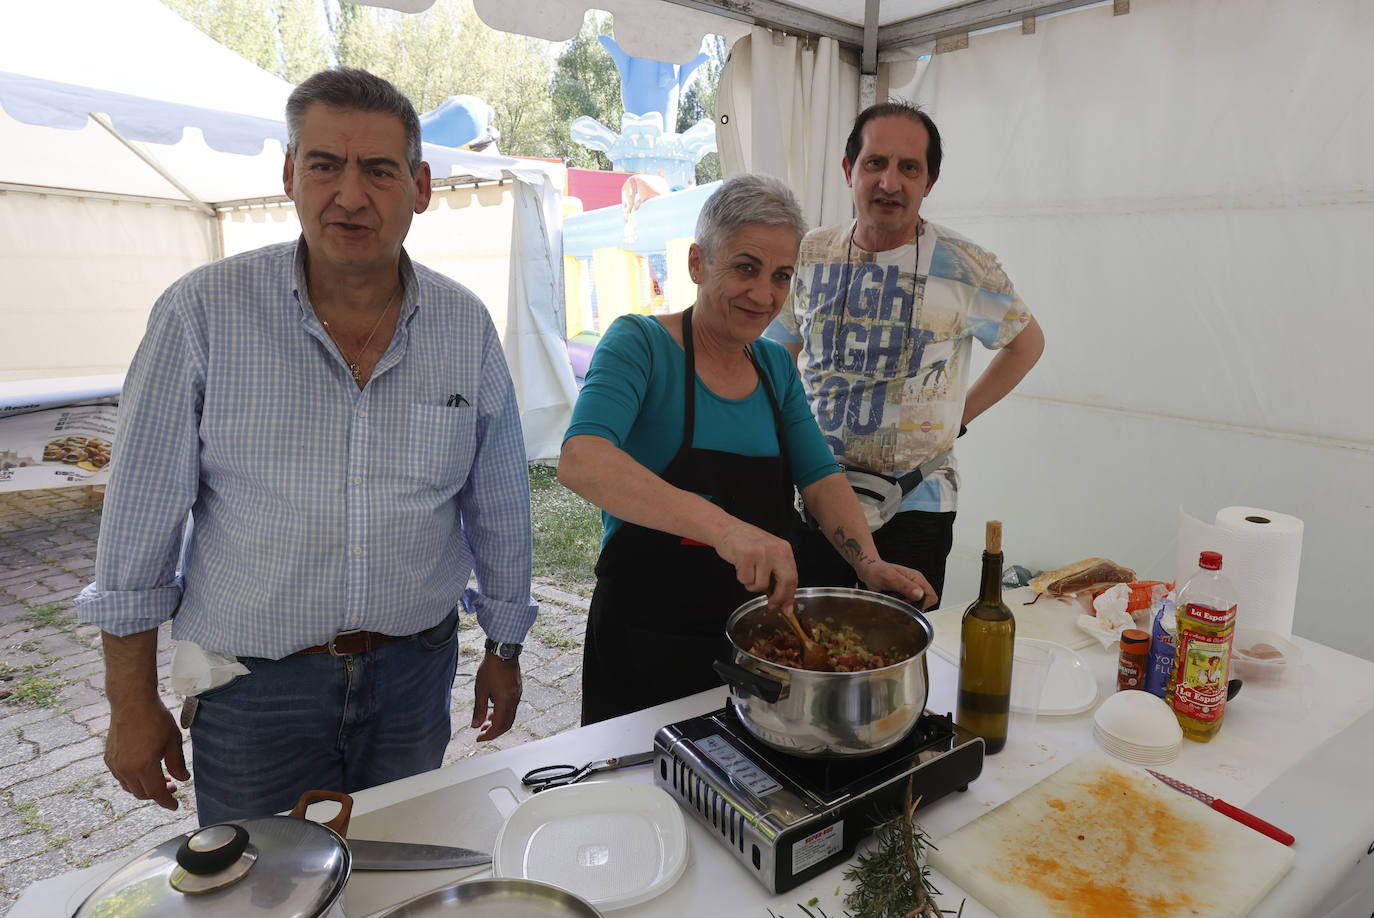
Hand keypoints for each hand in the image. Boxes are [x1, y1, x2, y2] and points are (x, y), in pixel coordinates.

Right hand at [105, 696, 188, 810]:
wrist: (131, 702)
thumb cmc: (155, 718)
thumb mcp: (173, 741)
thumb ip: (177, 764)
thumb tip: (182, 779)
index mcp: (143, 766)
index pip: (156, 793)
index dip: (167, 802)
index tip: (175, 806)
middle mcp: (126, 769)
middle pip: (142, 793)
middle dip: (158, 794)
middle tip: (172, 786)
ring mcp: (115, 764)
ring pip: (130, 787)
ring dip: (145, 787)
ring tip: (161, 778)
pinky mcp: (109, 758)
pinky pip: (121, 777)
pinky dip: (133, 780)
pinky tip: (144, 770)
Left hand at [472, 654, 521, 740]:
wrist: (503, 651)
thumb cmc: (491, 668)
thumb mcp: (481, 690)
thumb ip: (479, 709)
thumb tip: (475, 725)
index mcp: (506, 702)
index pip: (499, 726)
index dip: (489, 735)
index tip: (479, 738)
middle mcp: (514, 700)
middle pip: (506, 724)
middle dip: (494, 732)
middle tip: (481, 734)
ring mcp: (517, 695)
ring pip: (509, 716)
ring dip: (497, 723)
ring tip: (485, 724)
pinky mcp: (516, 689)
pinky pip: (511, 707)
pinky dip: (501, 713)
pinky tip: (492, 711)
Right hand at [713, 520, 798, 613]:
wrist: (726, 528)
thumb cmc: (747, 543)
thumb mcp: (768, 556)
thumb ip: (778, 578)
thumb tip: (785, 606)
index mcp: (784, 549)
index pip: (793, 577)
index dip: (789, 596)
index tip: (786, 608)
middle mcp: (776, 549)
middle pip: (786, 582)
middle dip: (778, 598)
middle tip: (771, 605)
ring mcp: (761, 552)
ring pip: (761, 585)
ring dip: (752, 585)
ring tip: (748, 571)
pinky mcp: (746, 555)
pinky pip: (746, 580)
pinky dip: (741, 578)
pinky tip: (740, 566)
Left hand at [858, 560, 937, 609]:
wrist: (868, 570)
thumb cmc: (877, 571)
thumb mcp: (890, 577)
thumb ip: (905, 586)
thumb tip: (919, 594)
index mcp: (917, 579)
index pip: (931, 597)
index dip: (922, 603)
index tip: (908, 602)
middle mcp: (915, 584)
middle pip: (923, 603)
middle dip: (910, 605)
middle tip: (897, 599)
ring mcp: (909, 590)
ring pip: (913, 606)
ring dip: (902, 605)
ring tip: (892, 597)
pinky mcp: (903, 595)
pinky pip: (905, 605)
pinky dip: (897, 604)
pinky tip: (890, 598)